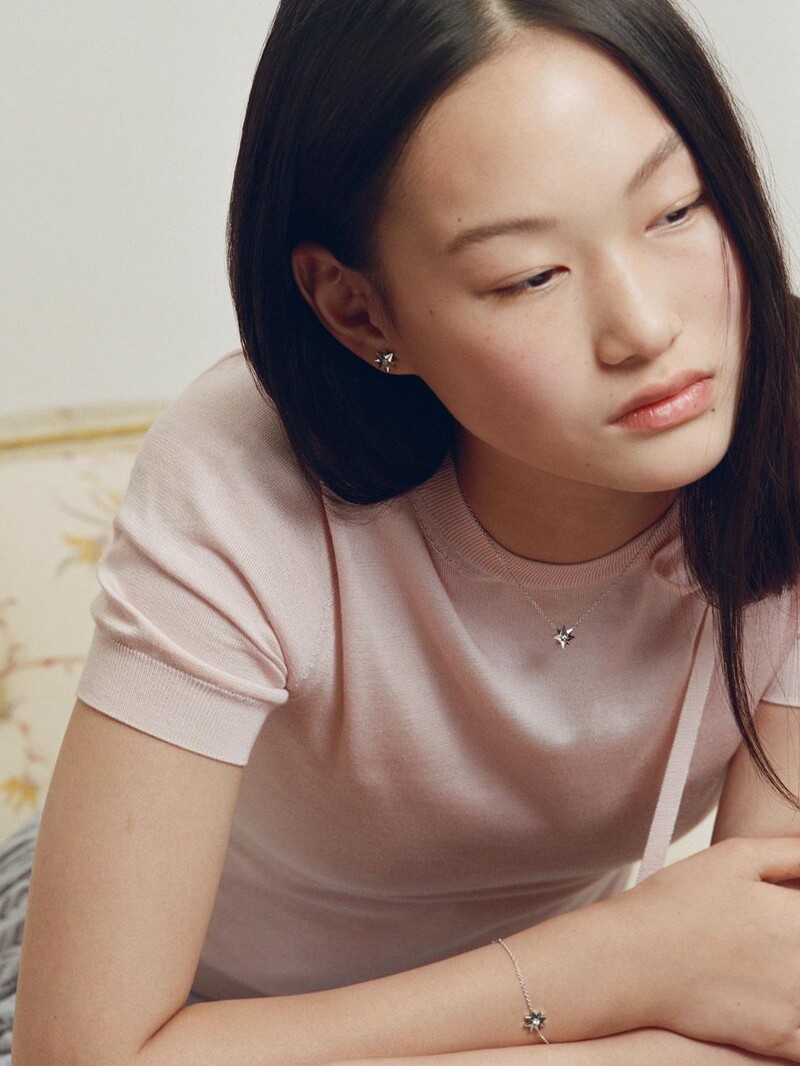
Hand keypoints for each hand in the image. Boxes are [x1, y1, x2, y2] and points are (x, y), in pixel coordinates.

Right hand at [619, 835, 799, 1060]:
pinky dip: (798, 1025)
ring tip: (763, 964)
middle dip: (796, 943)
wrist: (634, 959)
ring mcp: (796, 1006)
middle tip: (764, 936)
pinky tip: (776, 1005)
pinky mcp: (777, 1039)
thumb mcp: (737, 855)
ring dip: (796, 979)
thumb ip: (793, 853)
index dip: (798, 909)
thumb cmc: (679, 901)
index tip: (785, 910)